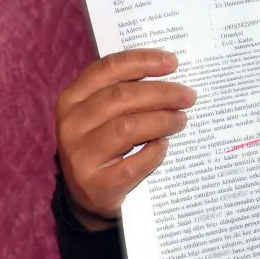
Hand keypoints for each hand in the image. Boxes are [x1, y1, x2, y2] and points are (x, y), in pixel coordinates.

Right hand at [56, 49, 195, 229]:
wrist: (87, 197)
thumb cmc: (103, 145)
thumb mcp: (102, 115)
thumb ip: (125, 93)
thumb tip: (170, 77)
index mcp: (72, 99)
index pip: (107, 69)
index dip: (142, 61)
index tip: (172, 62)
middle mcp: (72, 125)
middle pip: (121, 97)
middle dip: (161, 93)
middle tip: (188, 96)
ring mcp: (81, 156)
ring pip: (127, 128)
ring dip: (161, 120)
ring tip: (181, 119)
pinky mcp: (97, 185)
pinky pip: (133, 163)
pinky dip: (154, 152)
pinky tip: (165, 146)